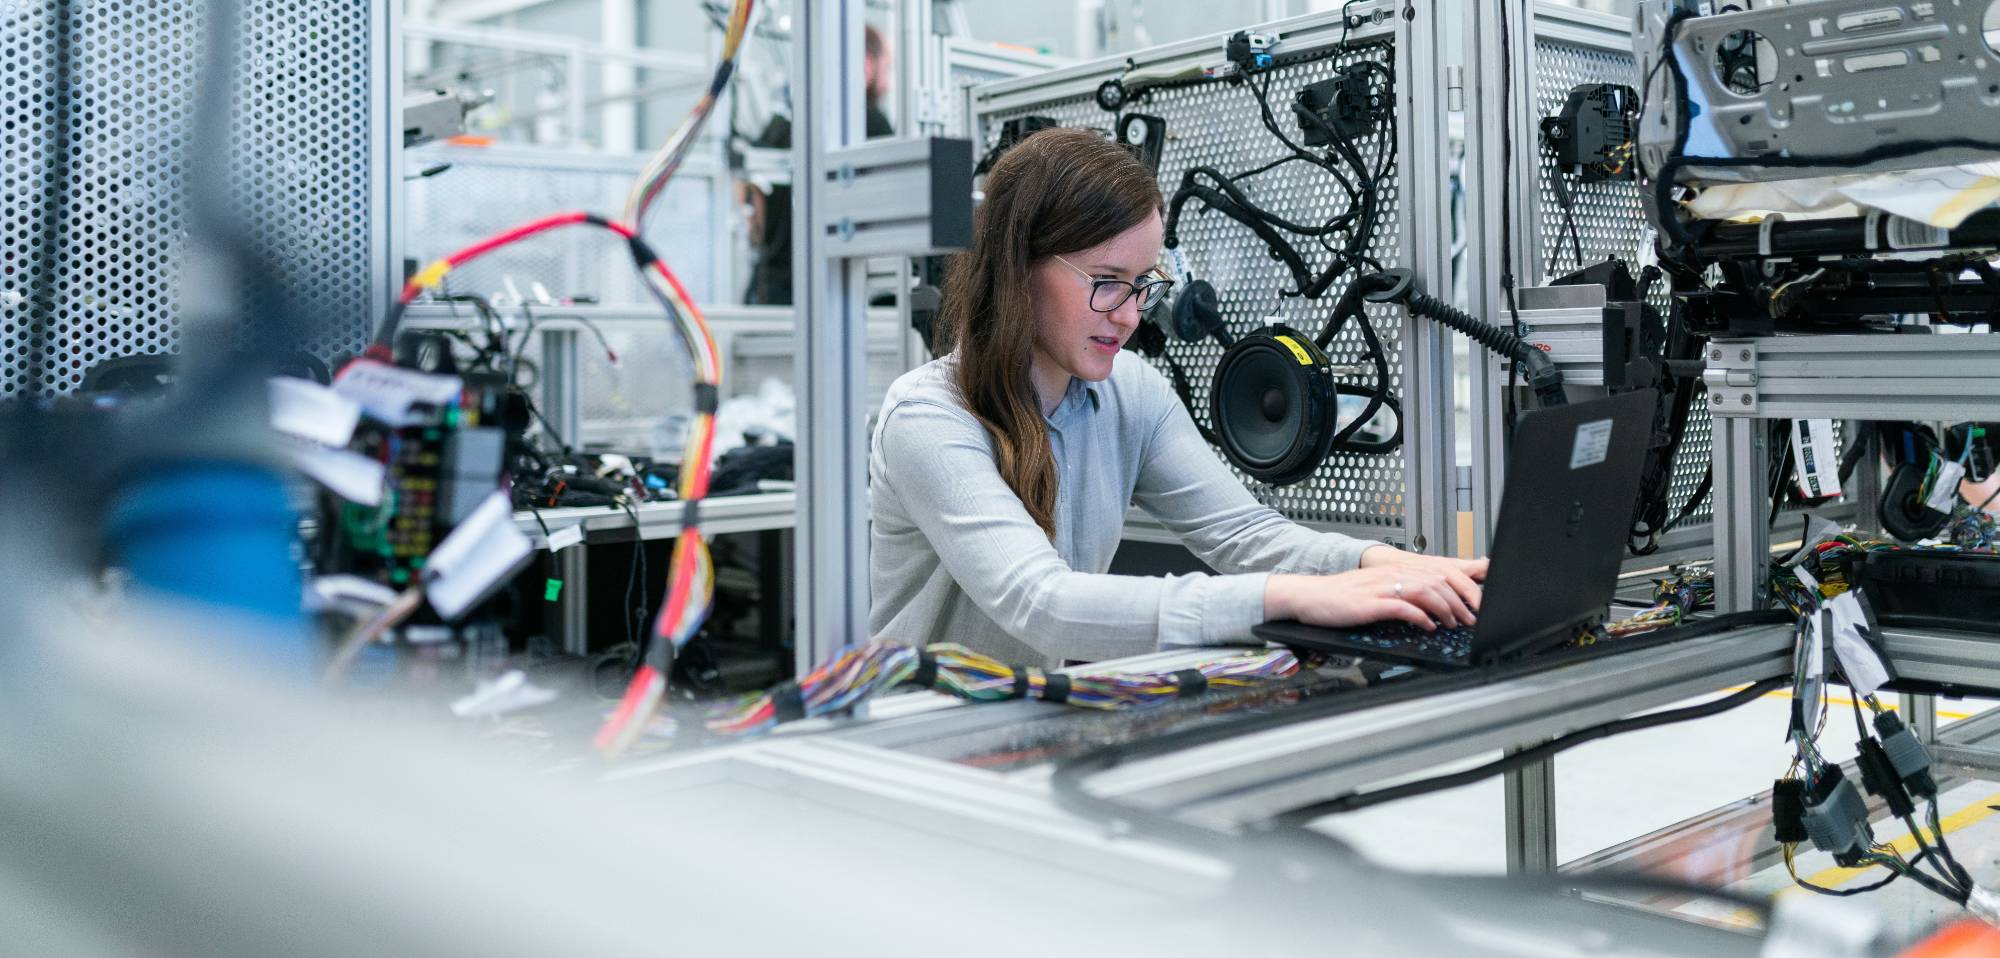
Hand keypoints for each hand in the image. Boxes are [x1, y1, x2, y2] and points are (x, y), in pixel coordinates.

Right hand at [1264, 564, 1476, 631]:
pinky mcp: (1371, 603)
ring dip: (1445, 609)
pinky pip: (1403, 607)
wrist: (1310, 595)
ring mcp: (1381, 588)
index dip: (1460, 589)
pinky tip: (1428, 626)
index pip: (1437, 573)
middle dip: (1459, 601)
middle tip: (1469, 619)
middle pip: (1437, 581)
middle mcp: (1391, 574)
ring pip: (1425, 591)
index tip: (1472, 605)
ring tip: (1453, 623)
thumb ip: (1401, 592)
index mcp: (1394, 569)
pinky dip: (1421, 617)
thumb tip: (1427, 605)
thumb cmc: (1340, 596)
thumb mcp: (1375, 589)